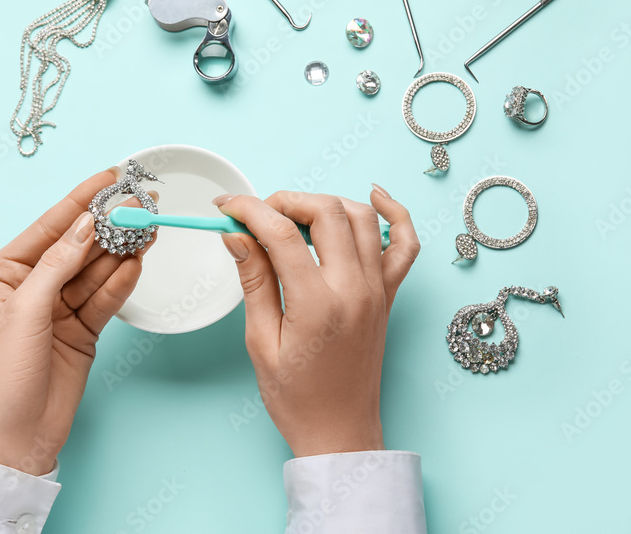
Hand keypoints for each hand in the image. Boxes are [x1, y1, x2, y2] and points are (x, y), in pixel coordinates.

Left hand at [0, 169, 153, 474]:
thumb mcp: (25, 312)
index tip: (110, 176)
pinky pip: (105, 298)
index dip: (80, 200)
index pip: (49, 227)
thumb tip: (87, 224)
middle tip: (141, 203)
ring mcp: (58, 308)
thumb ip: (59, 264)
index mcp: (3, 274)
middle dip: (109, 224)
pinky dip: (122, 282)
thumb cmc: (1, 376)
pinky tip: (138, 262)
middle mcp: (30, 286)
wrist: (14, 438)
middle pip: (78, 245)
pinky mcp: (81, 330)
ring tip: (149, 228)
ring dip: (121, 250)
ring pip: (96, 269)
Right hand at [214, 186, 418, 456]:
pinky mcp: (389, 295)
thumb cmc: (297, 397)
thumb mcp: (261, 342)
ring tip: (294, 215)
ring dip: (325, 203)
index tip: (226, 206)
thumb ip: (254, 281)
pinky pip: (405, 244)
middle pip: (326, 212)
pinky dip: (394, 213)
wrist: (340, 432)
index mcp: (317, 304)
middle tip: (257, 215)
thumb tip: (237, 235)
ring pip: (362, 217)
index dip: (249, 210)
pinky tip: (373, 197)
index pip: (281, 233)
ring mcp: (378, 289)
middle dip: (285, 201)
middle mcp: (355, 289)